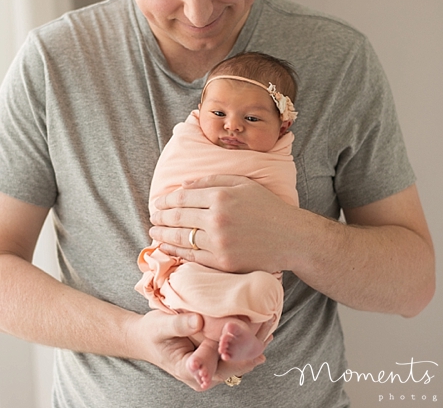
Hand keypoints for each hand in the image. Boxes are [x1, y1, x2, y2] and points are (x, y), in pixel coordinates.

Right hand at [129, 310, 265, 390]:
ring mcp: (212, 368)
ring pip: (239, 360)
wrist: (148, 339)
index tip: (245, 339)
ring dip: (254, 343)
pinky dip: (249, 341)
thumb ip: (177, 325)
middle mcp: (205, 375)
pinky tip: (263, 328)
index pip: (216, 366)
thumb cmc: (153, 334)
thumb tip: (198, 320)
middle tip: (266, 328)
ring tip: (269, 324)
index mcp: (190, 370)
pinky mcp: (217, 359)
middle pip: (233, 364)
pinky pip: (237, 353)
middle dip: (250, 347)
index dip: (232, 355)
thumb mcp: (159, 327)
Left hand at [149, 174, 297, 273]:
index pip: (182, 197)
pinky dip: (176, 252)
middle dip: (160, 218)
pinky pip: (192, 256)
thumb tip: (182, 185)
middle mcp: (217, 219)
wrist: (290, 237)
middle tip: (152, 218)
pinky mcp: (222, 262)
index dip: (165, 200)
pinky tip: (168, 248)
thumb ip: (211, 181)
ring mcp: (219, 243)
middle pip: (178, 218)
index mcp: (221, 196)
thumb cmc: (267, 207)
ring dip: (163, 236)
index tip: (157, 203)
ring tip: (154, 233)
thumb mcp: (242, 183)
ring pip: (181, 239)